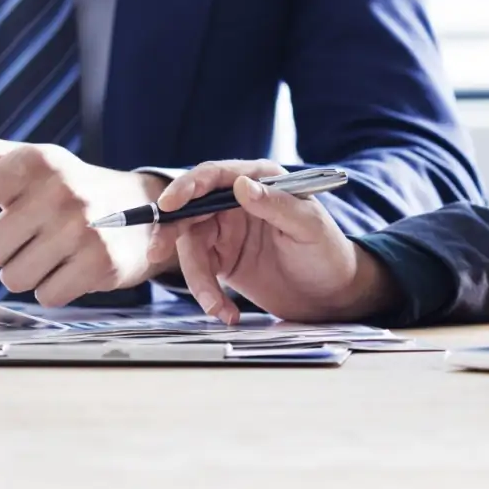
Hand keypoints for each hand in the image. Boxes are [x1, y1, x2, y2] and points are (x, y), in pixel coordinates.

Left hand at [0, 129, 172, 307]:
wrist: (147, 210)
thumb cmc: (75, 187)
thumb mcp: (36, 165)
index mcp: (34, 164)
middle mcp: (58, 192)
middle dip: (1, 253)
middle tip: (28, 238)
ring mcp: (81, 227)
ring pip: (14, 277)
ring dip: (27, 273)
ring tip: (55, 251)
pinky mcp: (100, 261)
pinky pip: (46, 295)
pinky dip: (55, 289)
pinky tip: (74, 267)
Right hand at [146, 159, 401, 324]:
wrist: (331, 296)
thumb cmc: (328, 254)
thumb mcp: (308, 227)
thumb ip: (276, 204)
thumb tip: (242, 186)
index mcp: (260, 180)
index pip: (215, 176)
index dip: (188, 187)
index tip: (169, 204)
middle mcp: (238, 201)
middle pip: (191, 209)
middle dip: (171, 231)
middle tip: (157, 251)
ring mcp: (227, 230)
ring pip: (191, 246)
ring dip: (196, 277)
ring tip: (216, 307)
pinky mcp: (222, 259)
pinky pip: (200, 272)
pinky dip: (206, 294)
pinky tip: (225, 312)